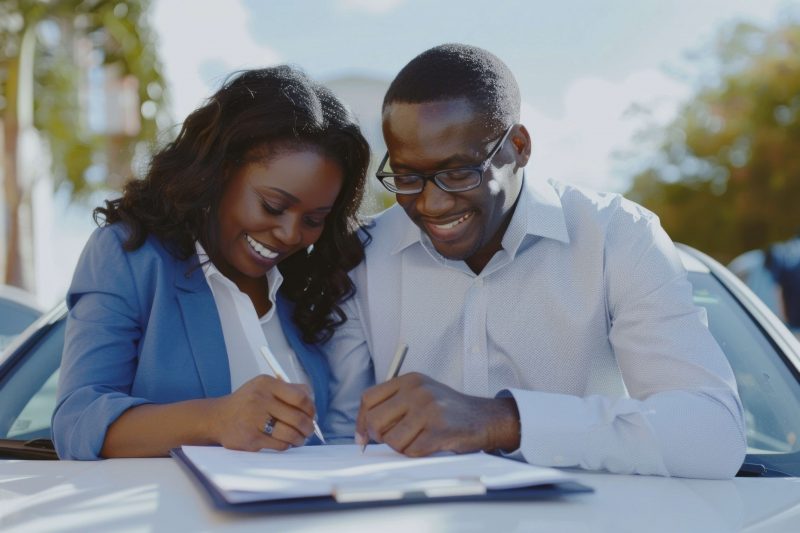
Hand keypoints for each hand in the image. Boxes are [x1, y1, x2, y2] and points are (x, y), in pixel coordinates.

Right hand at [210, 374, 315, 450]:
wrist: (217, 418)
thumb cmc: (247, 402)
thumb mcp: (265, 387)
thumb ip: (289, 390)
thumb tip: (312, 405)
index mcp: (266, 384)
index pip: (301, 398)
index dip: (311, 409)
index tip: (312, 415)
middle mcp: (259, 399)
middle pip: (298, 418)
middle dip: (308, 428)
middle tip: (309, 431)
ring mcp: (254, 419)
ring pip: (290, 434)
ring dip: (299, 439)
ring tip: (300, 439)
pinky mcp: (251, 438)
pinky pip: (279, 445)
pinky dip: (286, 445)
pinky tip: (285, 442)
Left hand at [355, 372, 520, 455]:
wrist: (484, 417)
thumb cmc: (447, 409)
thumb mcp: (420, 393)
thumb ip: (393, 404)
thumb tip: (363, 431)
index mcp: (409, 380)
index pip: (368, 398)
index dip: (361, 420)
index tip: (364, 436)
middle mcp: (417, 391)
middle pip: (375, 420)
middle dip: (380, 437)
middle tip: (394, 439)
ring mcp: (429, 410)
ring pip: (392, 440)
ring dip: (401, 447)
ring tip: (417, 440)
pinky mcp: (440, 430)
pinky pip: (412, 451)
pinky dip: (417, 453)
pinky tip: (429, 445)